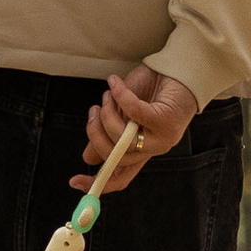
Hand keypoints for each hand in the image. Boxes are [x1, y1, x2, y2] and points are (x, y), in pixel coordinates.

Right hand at [71, 63, 197, 194]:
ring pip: (123, 138)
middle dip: (96, 134)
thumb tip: (88, 157)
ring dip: (108, 111)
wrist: (175, 67)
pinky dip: (120, 95)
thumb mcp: (121, 113)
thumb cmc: (149, 89)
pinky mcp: (165, 120)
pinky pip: (134, 112)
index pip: (121, 178)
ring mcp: (161, 137)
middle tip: (93, 113)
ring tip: (108, 94)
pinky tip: (115, 83)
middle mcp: (152, 148)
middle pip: (116, 158)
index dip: (98, 183)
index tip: (74, 181)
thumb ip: (108, 134)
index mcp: (142, 151)